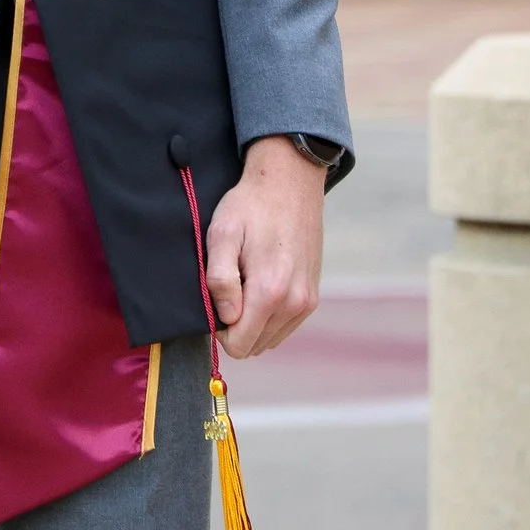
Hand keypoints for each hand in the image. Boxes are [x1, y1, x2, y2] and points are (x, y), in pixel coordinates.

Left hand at [203, 137, 325, 360]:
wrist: (289, 184)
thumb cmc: (250, 207)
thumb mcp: (222, 235)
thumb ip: (220, 280)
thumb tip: (226, 317)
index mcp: (269, 292)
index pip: (240, 346)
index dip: (220, 330)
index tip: (217, 301)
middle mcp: (294, 303)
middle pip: (255, 346)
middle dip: (237, 326)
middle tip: (231, 288)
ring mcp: (307, 301)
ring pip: (270, 338)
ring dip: (253, 322)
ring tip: (246, 284)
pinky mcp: (312, 296)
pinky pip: (285, 326)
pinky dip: (269, 316)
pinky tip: (262, 285)